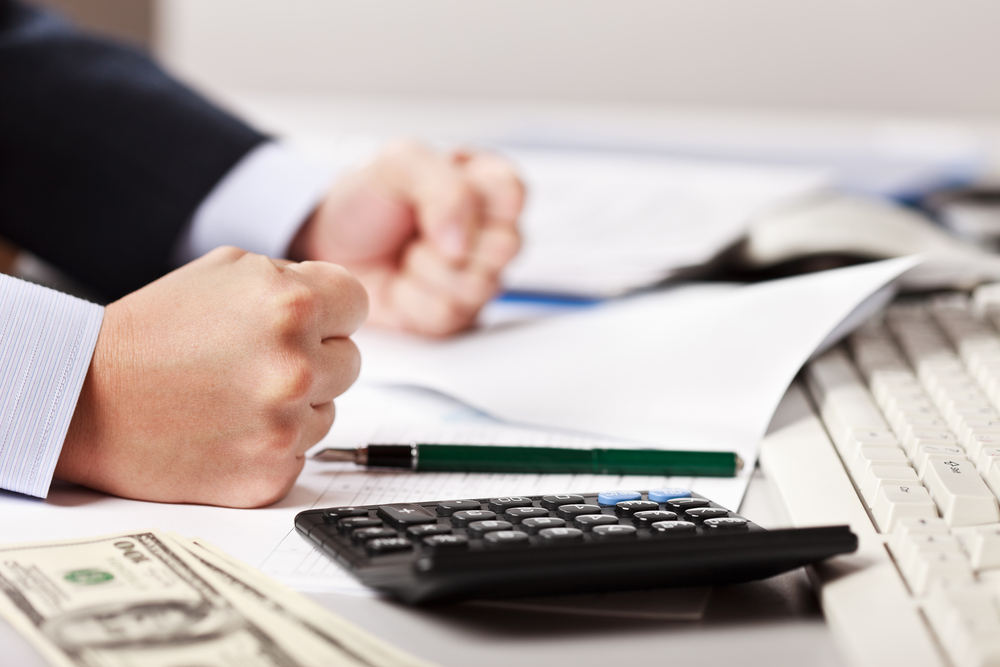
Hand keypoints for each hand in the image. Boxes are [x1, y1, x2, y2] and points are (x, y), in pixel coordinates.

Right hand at [55, 246, 366, 507]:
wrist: (84, 401)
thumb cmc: (150, 333)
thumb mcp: (225, 270)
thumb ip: (294, 279)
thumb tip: (339, 301)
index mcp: (291, 306)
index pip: (357, 304)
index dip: (330, 311)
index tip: (306, 321)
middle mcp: (296, 367)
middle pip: (349, 361)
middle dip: (314, 357)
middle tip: (254, 360)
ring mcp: (284, 427)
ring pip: (327, 411)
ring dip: (295, 404)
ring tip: (233, 395)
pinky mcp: (269, 476)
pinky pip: (301, 454)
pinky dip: (272, 444)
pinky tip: (227, 428)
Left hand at [289, 141, 523, 335]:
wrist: (328, 245)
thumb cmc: (364, 200)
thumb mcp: (397, 164)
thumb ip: (444, 187)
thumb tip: (463, 244)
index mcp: (487, 184)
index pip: (512, 195)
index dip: (471, 205)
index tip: (429, 203)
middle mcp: (491, 231)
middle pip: (504, 247)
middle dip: (447, 242)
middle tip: (416, 231)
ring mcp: (479, 276)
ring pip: (478, 287)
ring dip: (426, 272)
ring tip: (405, 255)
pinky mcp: (459, 315)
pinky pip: (451, 316)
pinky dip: (414, 301)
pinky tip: (402, 284)